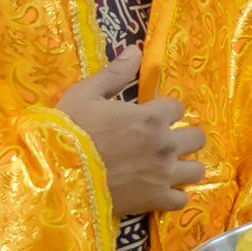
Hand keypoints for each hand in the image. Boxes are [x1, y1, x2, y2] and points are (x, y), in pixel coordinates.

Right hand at [56, 50, 208, 215]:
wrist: (55, 173)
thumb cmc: (68, 130)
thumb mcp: (85, 94)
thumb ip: (115, 73)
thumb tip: (135, 50)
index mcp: (151, 117)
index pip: (178, 107)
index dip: (165, 111)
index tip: (152, 116)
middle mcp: (165, 144)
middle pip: (196, 138)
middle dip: (183, 138)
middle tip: (164, 142)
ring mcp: (163, 174)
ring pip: (197, 170)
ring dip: (185, 167)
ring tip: (168, 168)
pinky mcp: (156, 200)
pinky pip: (182, 200)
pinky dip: (173, 196)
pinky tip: (160, 192)